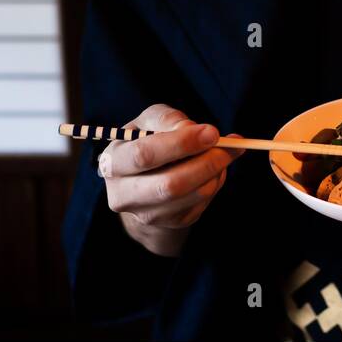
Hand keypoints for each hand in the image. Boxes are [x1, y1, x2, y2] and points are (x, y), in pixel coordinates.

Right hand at [97, 104, 243, 256]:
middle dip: (205, 162)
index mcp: (112, 163)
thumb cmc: (148, 140)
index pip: (145, 155)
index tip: (212, 132)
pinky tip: (214, 169)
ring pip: (192, 195)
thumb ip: (169, 118)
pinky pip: (202, 203)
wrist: (145, 178)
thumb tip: (196, 131)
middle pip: (170, 185)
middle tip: (229, 145)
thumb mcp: (151, 120)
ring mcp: (147, 214)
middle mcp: (123, 195)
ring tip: (223, 153)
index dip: (181, 143)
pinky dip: (216, 182)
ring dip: (216, 171)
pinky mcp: (171, 223)